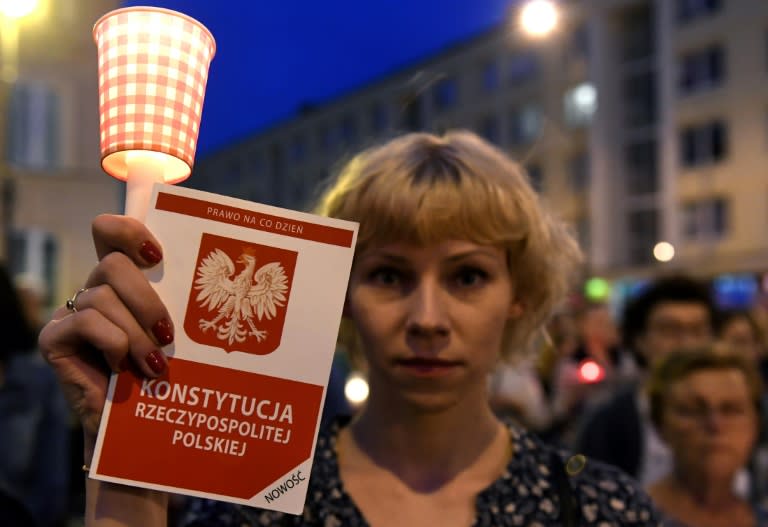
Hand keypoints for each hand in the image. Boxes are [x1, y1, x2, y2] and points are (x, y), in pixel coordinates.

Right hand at [39, 214, 173, 453]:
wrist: (139, 429)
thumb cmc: (166, 377)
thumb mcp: (177, 333)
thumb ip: (180, 302)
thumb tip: (217, 276)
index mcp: (124, 282)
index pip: (111, 233)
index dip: (129, 230)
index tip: (157, 254)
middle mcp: (95, 290)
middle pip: (113, 263)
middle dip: (146, 299)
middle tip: (168, 335)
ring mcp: (71, 314)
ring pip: (102, 296)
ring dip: (135, 332)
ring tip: (155, 364)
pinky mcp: (54, 339)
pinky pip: (85, 320)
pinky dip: (113, 342)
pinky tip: (125, 366)